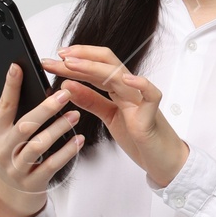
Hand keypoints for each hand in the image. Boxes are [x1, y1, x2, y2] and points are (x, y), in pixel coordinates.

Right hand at [0, 65, 82, 216]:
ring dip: (58, 129)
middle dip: (45, 109)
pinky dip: (67, 152)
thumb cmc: (6, 154)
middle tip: (64, 93)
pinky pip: (52, 165)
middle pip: (24, 126)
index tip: (18, 66)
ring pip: (39, 146)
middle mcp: (3, 149)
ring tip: (75, 115)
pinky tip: (78, 139)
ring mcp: (17, 167)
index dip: (10, 86)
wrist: (11, 194)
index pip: (3, 106)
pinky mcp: (33, 181)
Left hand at [47, 44, 190, 193]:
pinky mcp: (151, 115)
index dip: (74, 61)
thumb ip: (90, 101)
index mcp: (118, 89)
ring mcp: (141, 100)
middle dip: (80, 57)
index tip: (52, 59)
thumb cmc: (139, 137)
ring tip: (73, 64)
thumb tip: (67, 85)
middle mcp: (129, 89)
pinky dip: (141, 84)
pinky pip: (151, 95)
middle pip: (106, 63)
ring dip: (94, 67)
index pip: (95, 67)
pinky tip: (127, 79)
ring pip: (120, 75)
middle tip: (57, 56)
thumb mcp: (108, 116)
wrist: (162, 160)